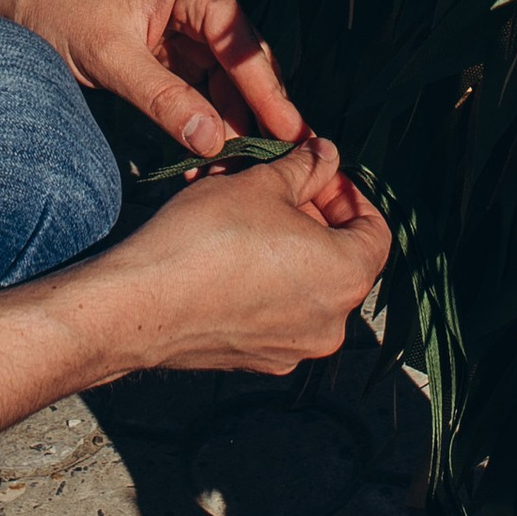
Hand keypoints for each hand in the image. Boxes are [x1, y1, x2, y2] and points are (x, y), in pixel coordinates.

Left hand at [12, 0, 302, 158]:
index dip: (270, 96)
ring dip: (230, 120)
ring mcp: (190, 16)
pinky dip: (205, 114)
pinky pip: (201, 80)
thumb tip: (215, 142)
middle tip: (271, 167)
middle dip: (254, 114)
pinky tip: (210, 152)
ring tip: (236, 170)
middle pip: (243, 62)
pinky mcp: (174, 38)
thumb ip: (165, 100)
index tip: (295, 136)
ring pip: (225, 76)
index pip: (244, 46)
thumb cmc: (61, 6)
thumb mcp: (111, 58)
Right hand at [91, 137, 390, 374]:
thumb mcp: (261, 183)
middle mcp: (330, 324)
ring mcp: (293, 349)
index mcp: (346, 277)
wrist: (141, 304)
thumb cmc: (208, 238)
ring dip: (282, 243)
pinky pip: (275, 312)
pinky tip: (227, 251)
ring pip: (303, 284)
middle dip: (309, 214)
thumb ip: (305, 168)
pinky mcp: (257, 360)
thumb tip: (327, 154)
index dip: (348, 194)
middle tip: (274, 182)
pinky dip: (263, 279)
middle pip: (339, 257)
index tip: (317, 172)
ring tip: (242, 208)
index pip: (375, 231)